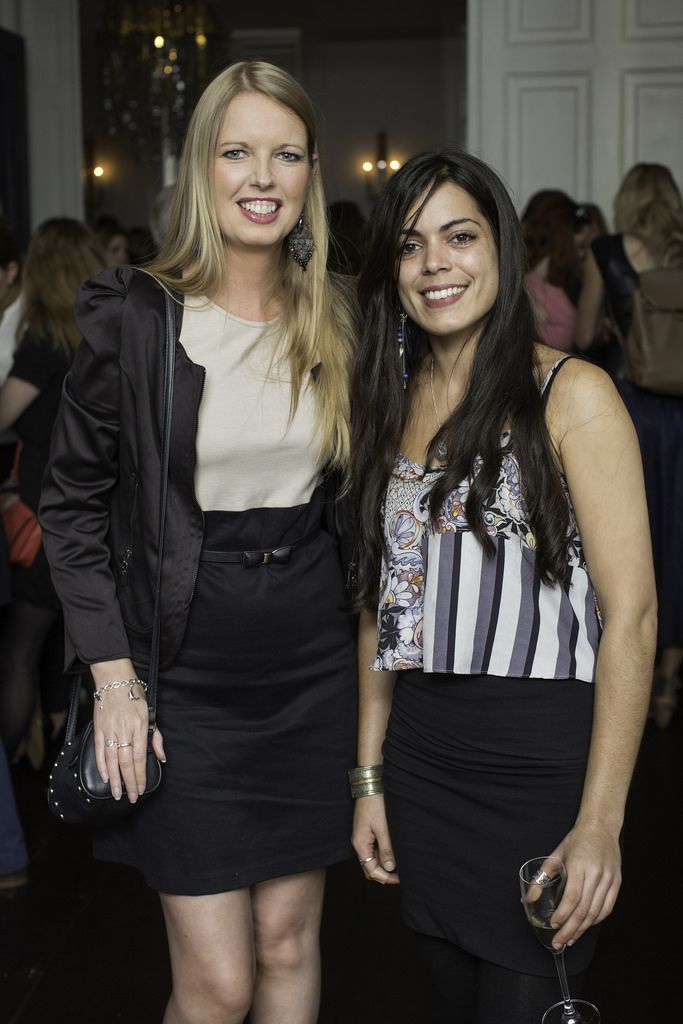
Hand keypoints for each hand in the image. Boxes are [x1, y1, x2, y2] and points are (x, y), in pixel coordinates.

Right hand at [91, 667, 166, 800]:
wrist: (114, 680)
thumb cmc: (134, 696)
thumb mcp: (150, 713)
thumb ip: (155, 737)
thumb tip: (162, 757)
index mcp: (139, 727)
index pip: (140, 757)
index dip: (140, 776)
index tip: (141, 789)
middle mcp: (124, 730)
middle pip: (126, 763)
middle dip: (129, 783)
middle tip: (131, 797)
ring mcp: (110, 730)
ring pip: (111, 760)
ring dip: (114, 780)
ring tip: (117, 794)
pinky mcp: (98, 729)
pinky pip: (99, 751)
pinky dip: (101, 766)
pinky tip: (105, 777)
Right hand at [352, 793, 399, 884]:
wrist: (370, 786)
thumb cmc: (375, 805)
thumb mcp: (383, 828)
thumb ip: (386, 849)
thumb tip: (390, 868)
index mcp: (360, 845)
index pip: (371, 870)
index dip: (385, 877)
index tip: (400, 879)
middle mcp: (359, 844)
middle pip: (369, 868)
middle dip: (384, 874)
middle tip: (400, 875)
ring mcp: (362, 838)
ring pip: (372, 859)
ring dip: (384, 865)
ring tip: (400, 865)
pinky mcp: (367, 832)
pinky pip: (373, 850)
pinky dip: (382, 855)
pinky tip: (393, 853)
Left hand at [548, 823, 620, 948]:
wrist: (600, 828)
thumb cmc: (575, 842)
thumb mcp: (555, 856)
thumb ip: (541, 878)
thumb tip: (527, 900)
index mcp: (579, 865)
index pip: (572, 897)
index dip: (563, 914)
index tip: (553, 925)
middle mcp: (596, 873)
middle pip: (584, 909)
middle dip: (570, 929)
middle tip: (559, 942)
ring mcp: (609, 878)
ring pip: (596, 911)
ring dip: (583, 929)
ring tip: (570, 939)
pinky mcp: (617, 882)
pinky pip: (607, 907)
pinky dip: (596, 920)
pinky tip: (586, 926)